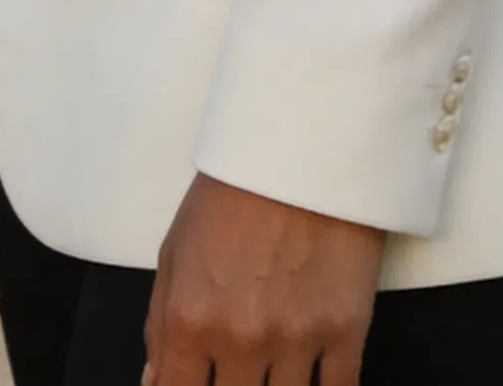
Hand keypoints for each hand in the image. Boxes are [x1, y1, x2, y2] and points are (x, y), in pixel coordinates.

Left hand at [143, 171, 382, 385]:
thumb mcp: (175, 249)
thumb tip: (156, 382)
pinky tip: (313, 379)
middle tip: (239, 369)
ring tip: (271, 368)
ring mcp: (296, 339)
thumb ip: (160, 325)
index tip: (197, 383)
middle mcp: (240, 339)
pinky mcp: (346, 330)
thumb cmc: (233, 190)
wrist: (303, 140)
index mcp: (190, 321)